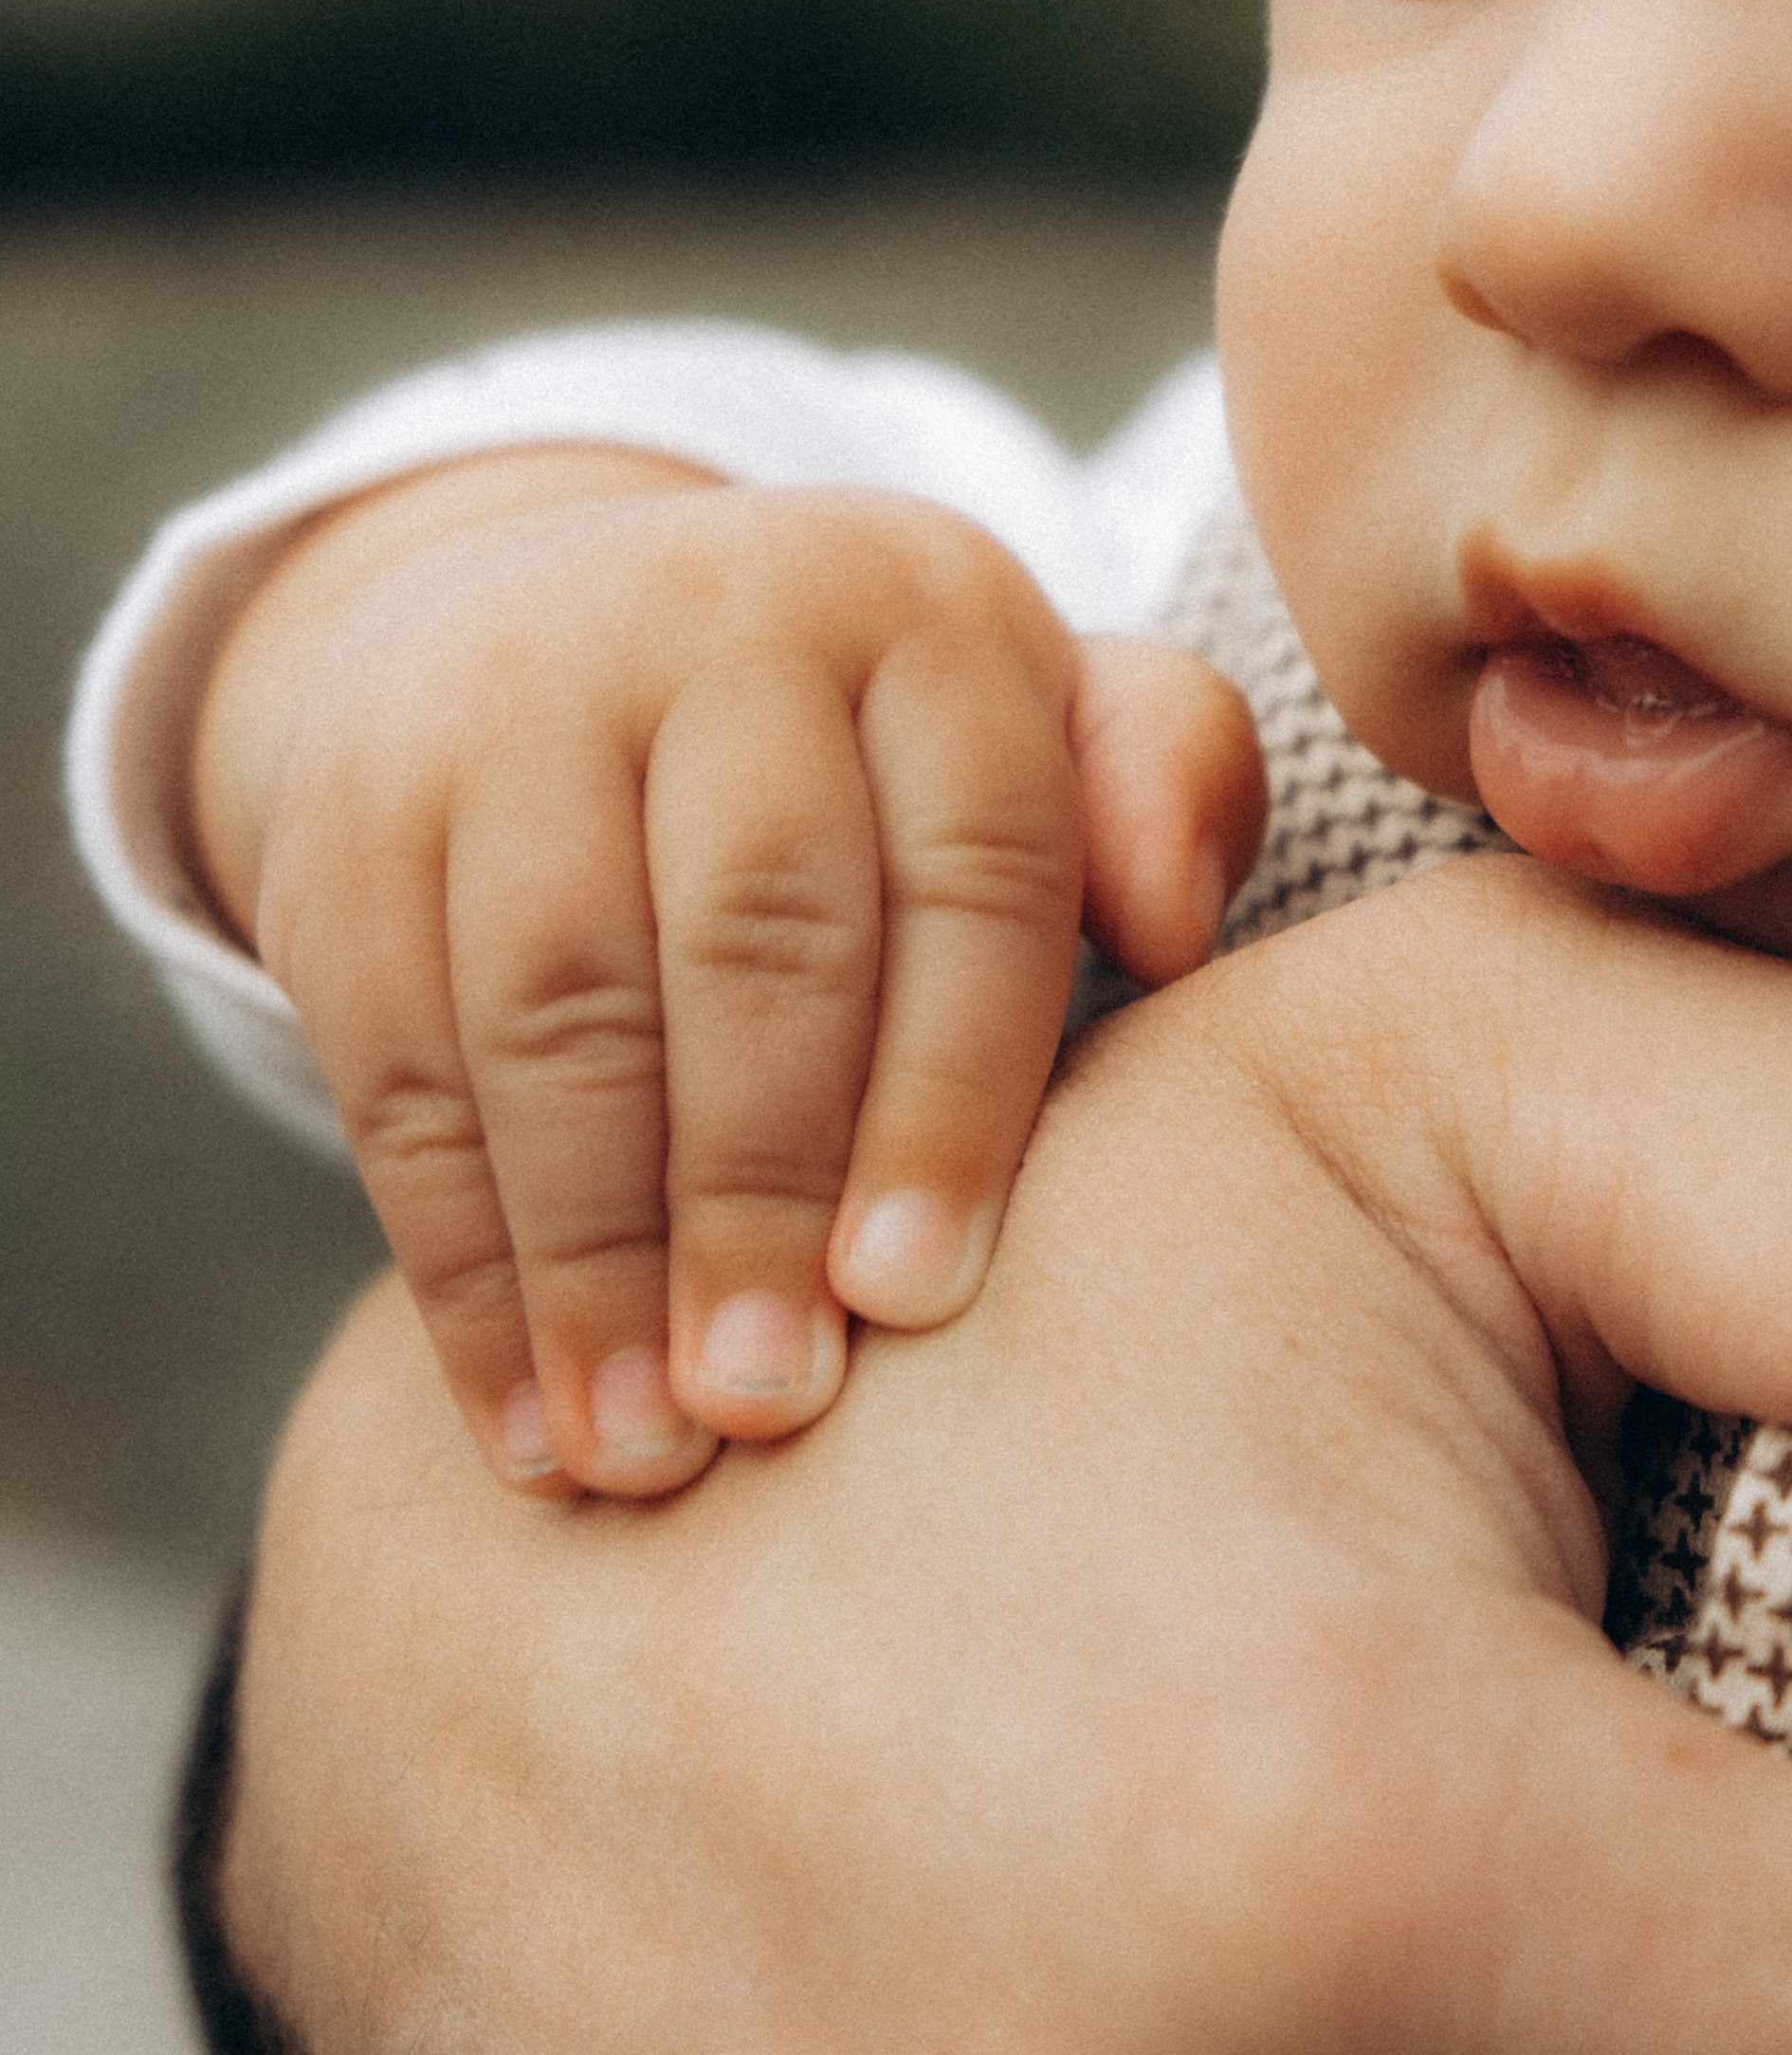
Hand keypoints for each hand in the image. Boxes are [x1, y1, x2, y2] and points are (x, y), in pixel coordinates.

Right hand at [193, 446, 1262, 1497]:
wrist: (556, 635)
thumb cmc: (871, 764)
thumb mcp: (1039, 728)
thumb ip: (1161, 792)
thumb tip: (1177, 920)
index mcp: (926, 604)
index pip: (968, 862)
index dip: (948, 1096)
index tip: (919, 1300)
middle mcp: (717, 615)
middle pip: (751, 931)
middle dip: (760, 1192)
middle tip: (771, 1406)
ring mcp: (510, 698)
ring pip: (554, 1003)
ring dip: (596, 1254)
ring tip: (645, 1450)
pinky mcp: (351, 812)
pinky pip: (397, 1060)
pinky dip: (461, 1262)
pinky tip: (522, 1414)